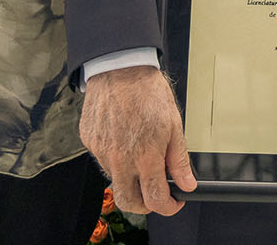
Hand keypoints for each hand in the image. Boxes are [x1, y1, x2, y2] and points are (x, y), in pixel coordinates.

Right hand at [80, 66, 196, 215]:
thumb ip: (179, 159)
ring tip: (141, 155)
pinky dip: (116, 159)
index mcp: (145, 156)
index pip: (155, 199)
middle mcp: (120, 159)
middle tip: (156, 193)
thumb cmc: (148, 91)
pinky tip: (125, 141)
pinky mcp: (90, 142)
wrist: (120, 69)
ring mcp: (102, 152)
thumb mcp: (174, 125)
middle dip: (144, 205)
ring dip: (130, 177)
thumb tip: (186, 183)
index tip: (174, 201)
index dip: (168, 206)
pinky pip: (103, 160)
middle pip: (128, 202)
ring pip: (116, 180)